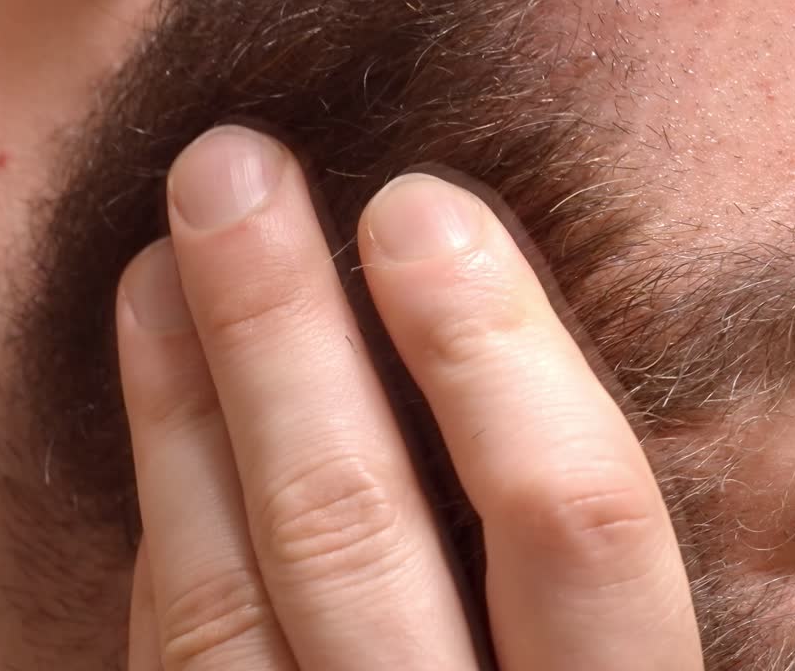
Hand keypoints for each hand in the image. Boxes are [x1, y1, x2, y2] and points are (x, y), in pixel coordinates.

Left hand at [115, 126, 703, 669]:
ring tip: (154, 270)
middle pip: (349, 540)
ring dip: (181, 419)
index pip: (576, 525)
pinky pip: (179, 663)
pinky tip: (167, 433)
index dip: (496, 356)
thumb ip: (596, 565)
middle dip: (279, 339)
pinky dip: (169, 539)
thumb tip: (505, 339)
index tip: (421, 207)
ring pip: (221, 608)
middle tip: (231, 172)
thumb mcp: (640, 659)